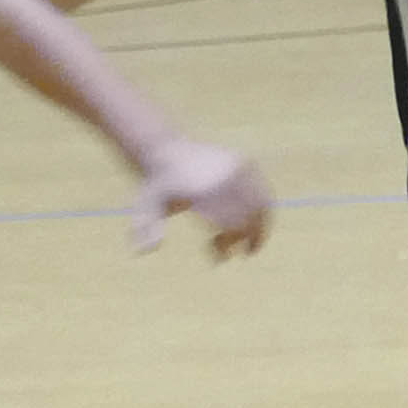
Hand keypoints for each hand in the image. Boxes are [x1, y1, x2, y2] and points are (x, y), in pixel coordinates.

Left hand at [131, 137, 270, 258]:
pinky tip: (253, 223)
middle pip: (249, 216)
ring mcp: (238, 168)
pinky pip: (264, 192)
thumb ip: (147, 228)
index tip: (219, 256)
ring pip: (262, 206)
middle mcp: (225, 178)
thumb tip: (143, 251)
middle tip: (242, 253)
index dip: (229, 243)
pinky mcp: (247, 163)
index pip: (231, 224)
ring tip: (252, 244)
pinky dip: (263, 211)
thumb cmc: (158, 187)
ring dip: (260, 228)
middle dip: (247, 238)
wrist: (167, 151)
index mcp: (204, 191)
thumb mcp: (147, 207)